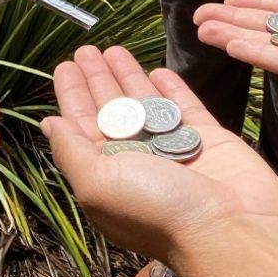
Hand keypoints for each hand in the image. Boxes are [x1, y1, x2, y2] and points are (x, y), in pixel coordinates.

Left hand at [41, 45, 277, 268]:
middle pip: (111, 110)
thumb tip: (48, 124)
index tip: (65, 66)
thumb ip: (71, 150)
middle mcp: (138, 160)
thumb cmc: (157, 209)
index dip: (72, 96)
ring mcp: (173, 148)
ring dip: (128, 76)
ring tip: (113, 49)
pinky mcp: (208, 138)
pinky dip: (170, 88)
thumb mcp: (97, 183)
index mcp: (107, 173)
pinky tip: (157, 69)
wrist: (229, 227)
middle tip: (86, 50)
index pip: (82, 126)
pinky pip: (184, 106)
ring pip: (145, 103)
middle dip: (97, 79)